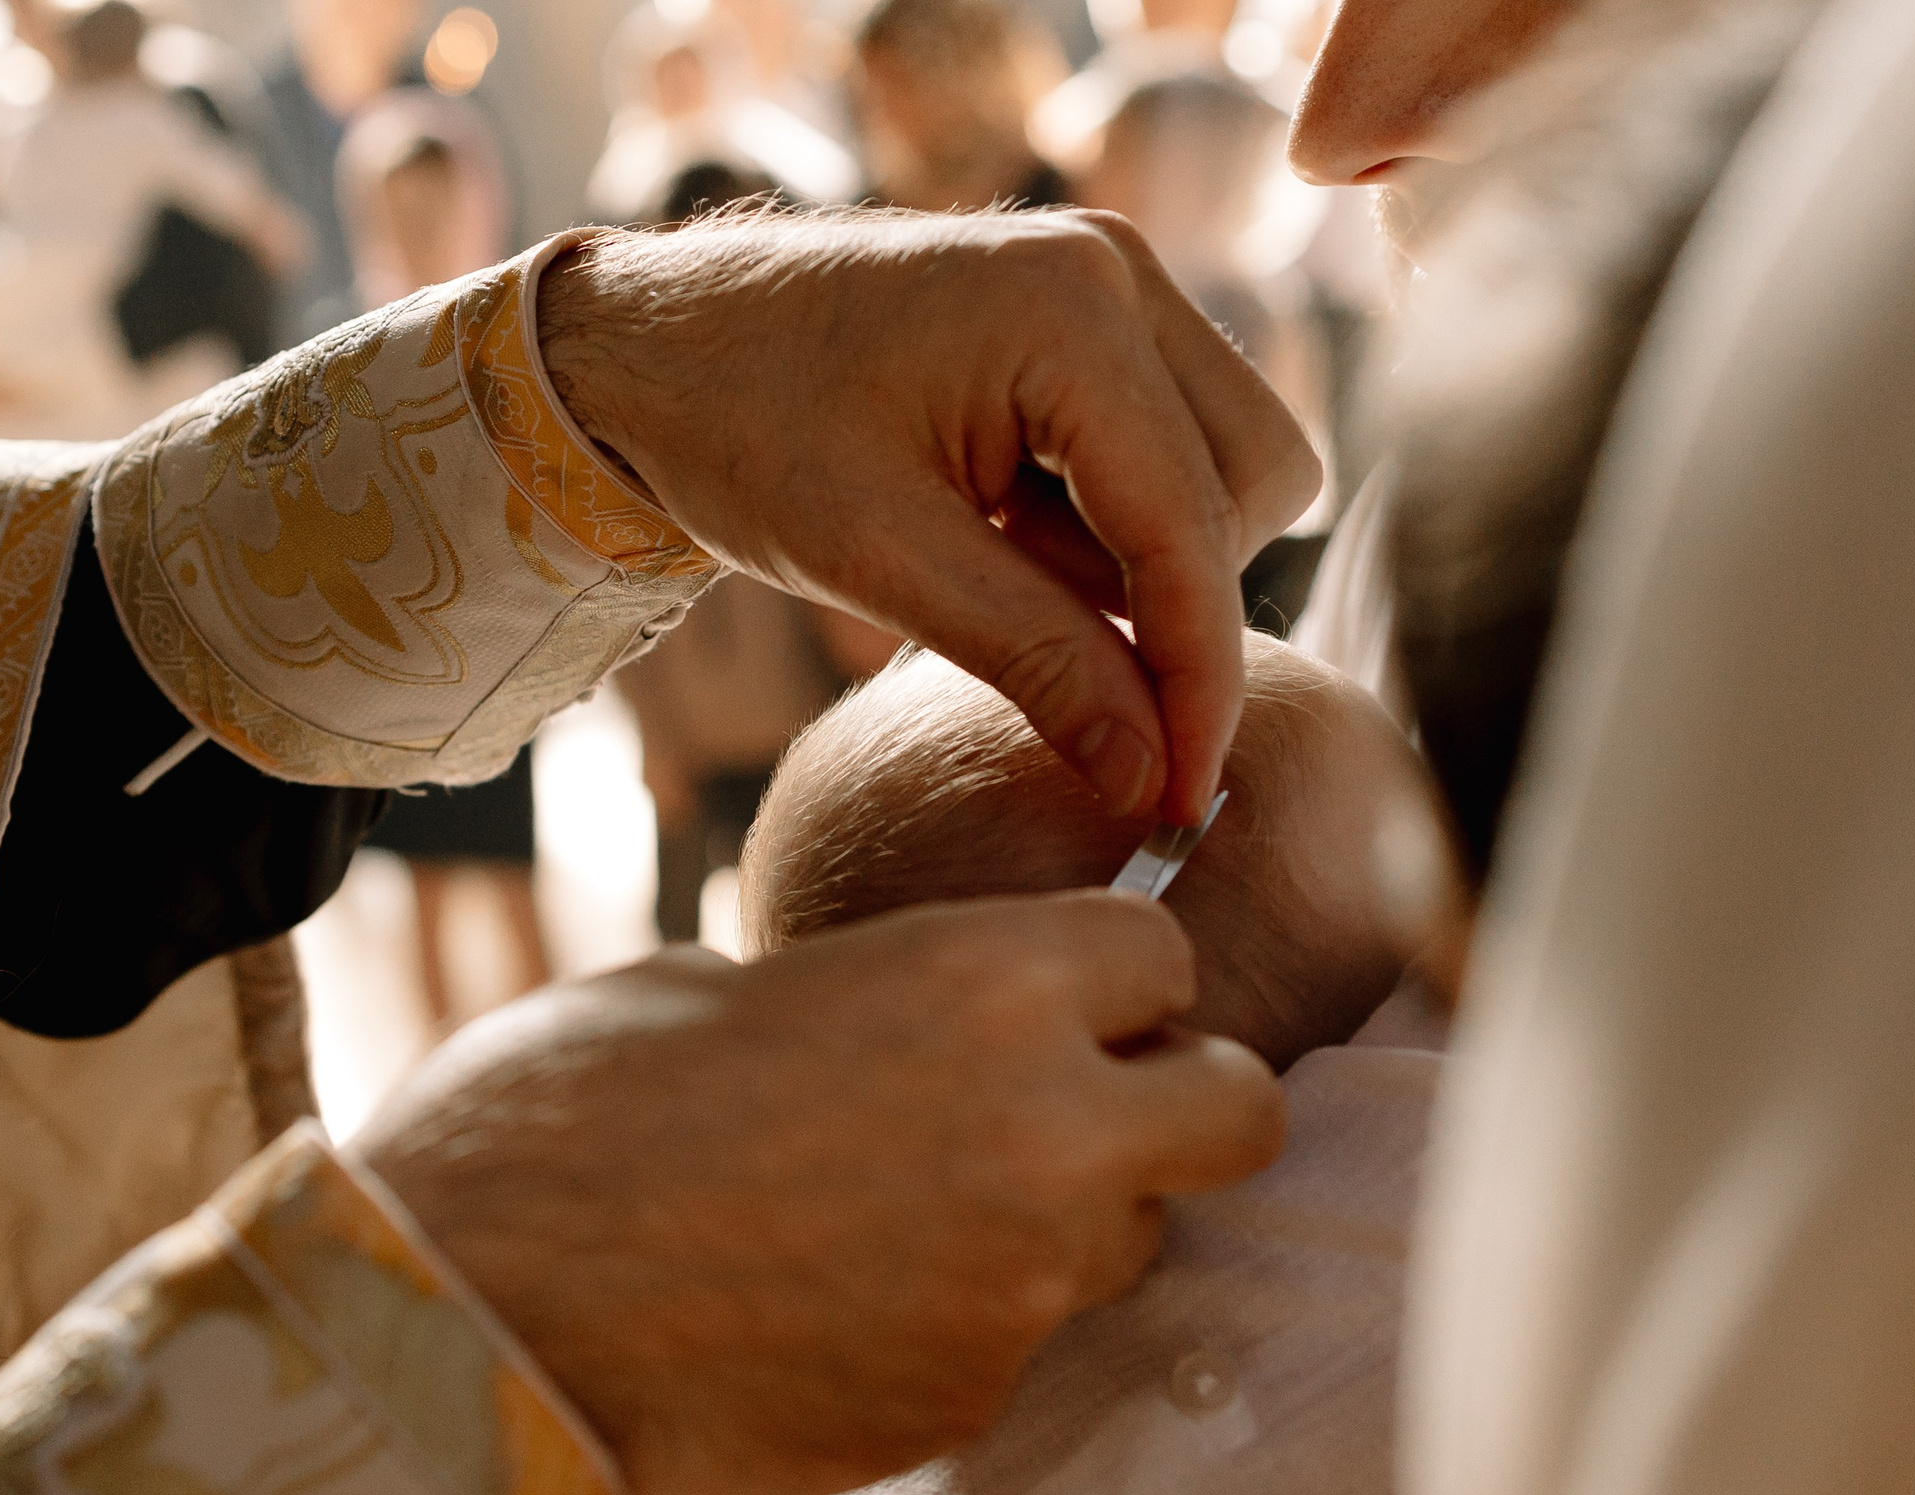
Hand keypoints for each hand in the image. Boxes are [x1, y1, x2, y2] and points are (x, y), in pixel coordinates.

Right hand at [350, 891, 1284, 1494]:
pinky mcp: (969, 1399)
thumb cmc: (568, 1108)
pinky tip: (844, 1305)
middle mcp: (1042, 1126)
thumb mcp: (738, 985)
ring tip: (920, 1215)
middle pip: (1238, 1107)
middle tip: (1084, 1112)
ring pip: (1138, 1239)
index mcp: (984, 981)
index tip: (1067, 1000)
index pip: (1163, 956)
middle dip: (1182, 1103)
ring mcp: (1018, 1281)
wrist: (471, 1301)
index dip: (1112, 980)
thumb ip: (885, 997)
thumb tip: (922, 1011)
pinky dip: (965, 1323)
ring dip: (1069, 1223)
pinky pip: (1020, 1344)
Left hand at [538, 212, 1321, 824]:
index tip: (1180, 802)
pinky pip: (1177, 446)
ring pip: (1234, 468)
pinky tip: (1007, 527)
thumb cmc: (742, 428)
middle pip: (1254, 486)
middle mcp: (1117, 272)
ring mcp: (1116, 280)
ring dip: (1148, 558)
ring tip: (1001, 563)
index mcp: (1067, 312)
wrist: (660, 340)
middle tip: (1052, 649)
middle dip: (1180, 599)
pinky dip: (1116, 523)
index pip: (1189, 530)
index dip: (1198, 683)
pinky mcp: (1100, 314)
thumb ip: (1039, 666)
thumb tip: (1155, 782)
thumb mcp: (882, 564)